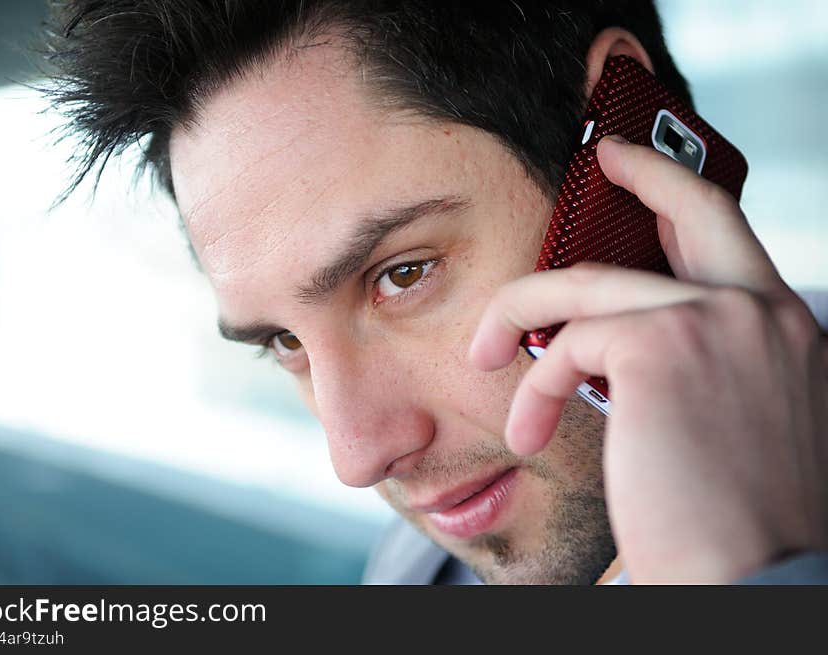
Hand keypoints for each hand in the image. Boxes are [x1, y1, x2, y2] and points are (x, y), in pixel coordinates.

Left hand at [469, 135, 827, 582]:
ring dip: (525, 318)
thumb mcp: (731, 430)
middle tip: (603, 160)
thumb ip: (696, 375)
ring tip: (489, 356)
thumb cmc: (732, 528)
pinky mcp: (661, 346)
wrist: (754, 586)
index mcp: (786, 337)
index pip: (733, 241)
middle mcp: (764, 315)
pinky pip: (565, 342)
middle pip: (692, 208)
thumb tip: (621, 355)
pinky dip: (532, 383)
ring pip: (590, 283)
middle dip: (643, 171)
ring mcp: (718, 321)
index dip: (685, 197)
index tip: (645, 177)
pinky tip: (525, 428)